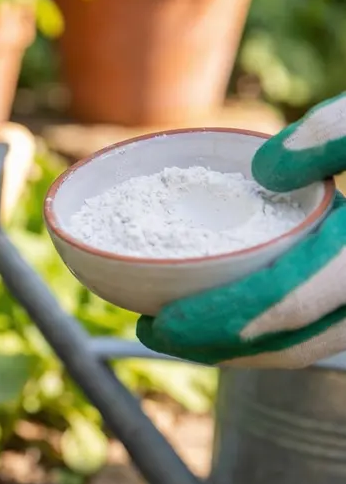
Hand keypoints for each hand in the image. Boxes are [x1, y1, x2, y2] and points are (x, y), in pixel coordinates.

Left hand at [137, 94, 345, 367]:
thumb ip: (339, 131)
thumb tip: (266, 170)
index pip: (287, 304)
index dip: (218, 324)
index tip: (160, 323)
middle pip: (295, 345)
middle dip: (219, 349)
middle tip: (155, 335)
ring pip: (315, 348)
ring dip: (247, 351)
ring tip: (186, 333)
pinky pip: (328, 331)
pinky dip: (279, 335)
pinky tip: (235, 316)